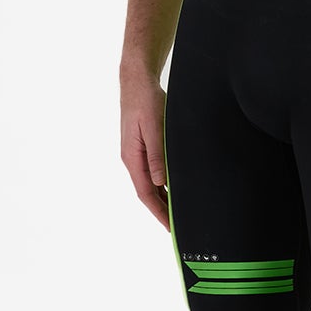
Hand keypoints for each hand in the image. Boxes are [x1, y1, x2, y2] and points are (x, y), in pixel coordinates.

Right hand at [120, 72, 170, 229]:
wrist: (137, 81)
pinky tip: (175, 190)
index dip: (158, 212)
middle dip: (161, 211)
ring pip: (151, 184)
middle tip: (177, 228)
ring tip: (178, 214)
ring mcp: (138, 154)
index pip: (146, 193)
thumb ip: (157, 155)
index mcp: (132, 158)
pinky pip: (154, 172)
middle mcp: (132, 159)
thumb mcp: (153, 127)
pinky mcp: (144, 147)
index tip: (170, 228)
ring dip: (163, 200)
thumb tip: (161, 182)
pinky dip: (164, 184)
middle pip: (148, 192)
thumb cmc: (145, 101)